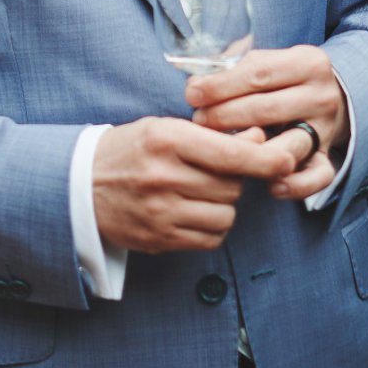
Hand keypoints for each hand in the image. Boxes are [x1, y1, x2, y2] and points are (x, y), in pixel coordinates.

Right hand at [91, 118, 300, 253]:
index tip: (288, 158)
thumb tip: (260, 141)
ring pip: (226, 215)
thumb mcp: (166, 128)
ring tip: (203, 192)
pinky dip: (213, 227)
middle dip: (235, 179)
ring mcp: (160, 212)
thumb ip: (213, 135)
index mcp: (167, 140)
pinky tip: (195, 212)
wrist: (80, 185)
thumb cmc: (131, 150)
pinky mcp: (159, 239)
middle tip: (218, 171)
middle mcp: (164, 177)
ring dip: (225, 205)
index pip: (231, 154)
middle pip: (232, 186)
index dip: (267, 158)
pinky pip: (210, 238)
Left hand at [187, 46, 348, 201]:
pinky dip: (297, 185)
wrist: (323, 97)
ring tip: (223, 150)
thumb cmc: (280, 79)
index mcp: (308, 62)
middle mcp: (322, 95)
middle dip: (225, 116)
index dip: (221, 84)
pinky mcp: (328, 156)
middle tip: (199, 121)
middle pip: (267, 108)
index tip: (192, 93)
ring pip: (290, 144)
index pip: (259, 72)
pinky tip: (271, 187)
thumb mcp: (266, 60)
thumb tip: (196, 81)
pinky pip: (318, 176)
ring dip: (252, 151)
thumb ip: (234, 65)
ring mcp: (326, 129)